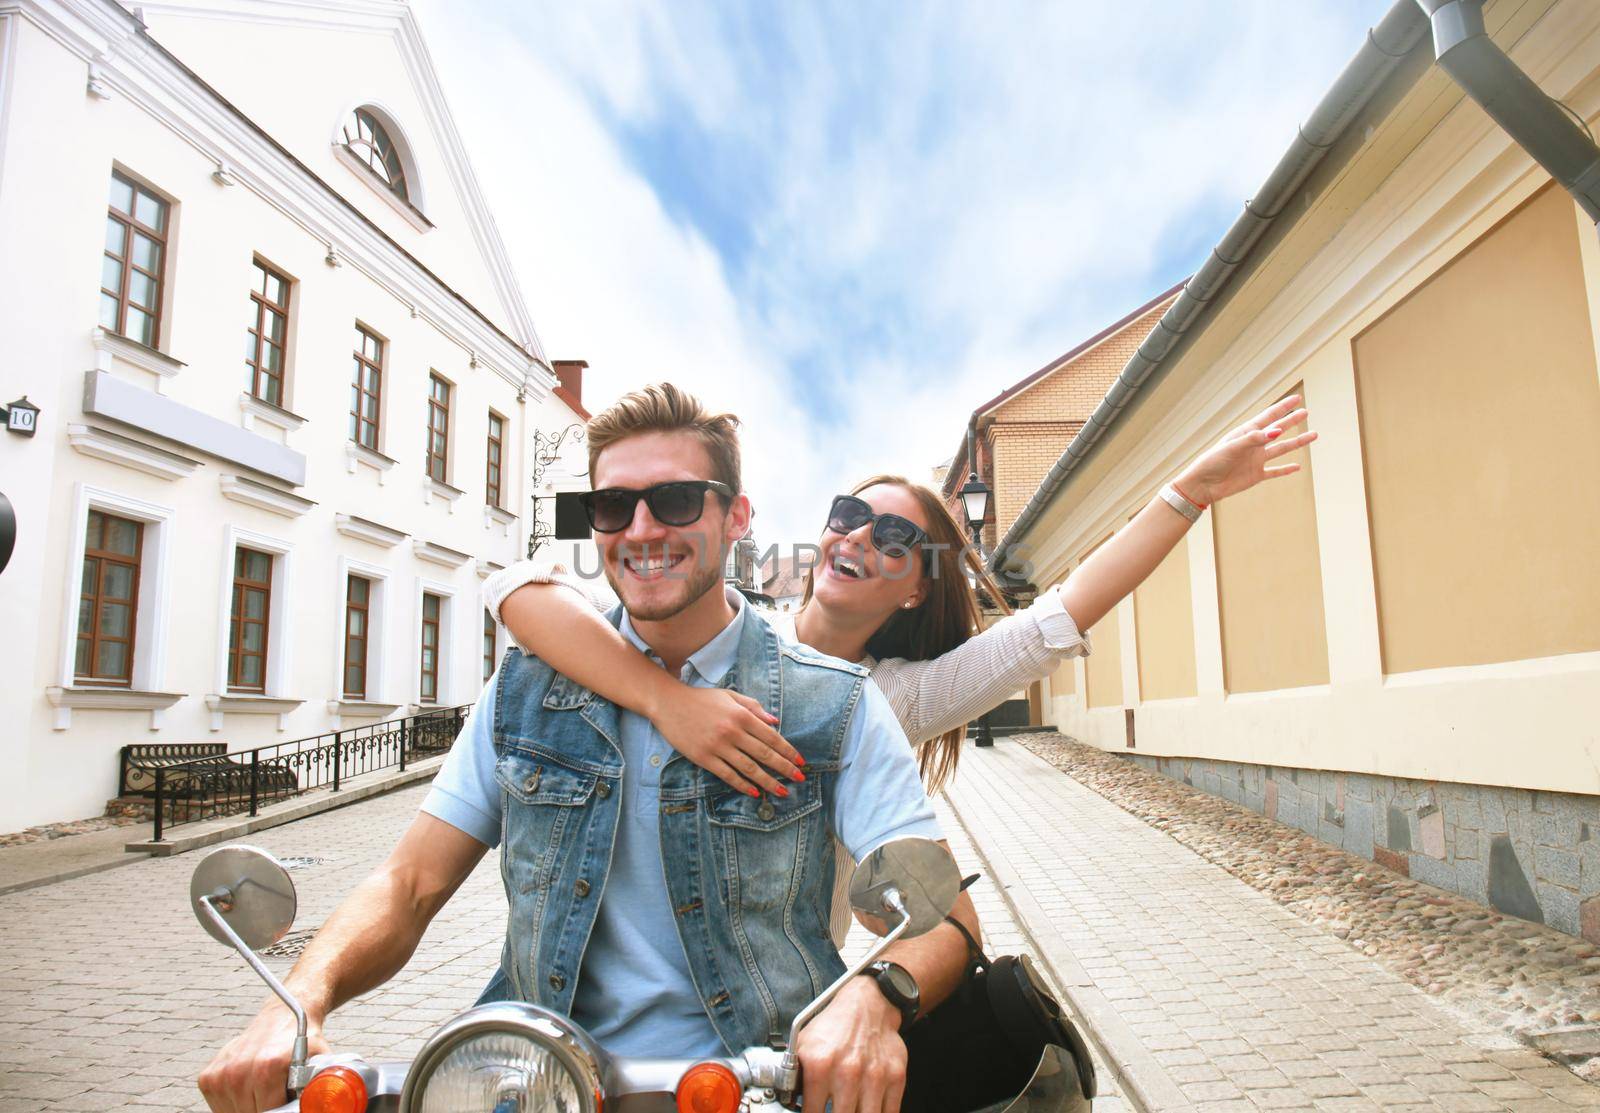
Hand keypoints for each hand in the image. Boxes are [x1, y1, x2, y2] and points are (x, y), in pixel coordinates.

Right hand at [198, 1001, 329, 1112]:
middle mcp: (239, 1071)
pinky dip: (235, 1103)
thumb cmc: (303, 1041)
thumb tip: (323, 1107)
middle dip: (267, 1110)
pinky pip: (220, 1106)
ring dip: (251, 1107)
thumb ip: (320, 1090)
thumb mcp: (321, 1064)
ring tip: (265, 1091)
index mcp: (267, 1069)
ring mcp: (221, 1075)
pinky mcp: (208, 1077)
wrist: (283, 1014)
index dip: (281, 1112)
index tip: (285, 1106)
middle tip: (278, 1096)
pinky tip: (250, 1088)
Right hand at [650, 685, 804, 796]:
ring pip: (749, 768)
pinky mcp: (704, 758)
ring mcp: (718, 746)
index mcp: (741, 715)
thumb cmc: (701, 699)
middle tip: (799, 778)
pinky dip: (742, 785)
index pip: (771, 737)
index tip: (800, 761)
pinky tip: (754, 792)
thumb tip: (775, 722)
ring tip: (782, 791)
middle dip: (784, 768)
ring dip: (768, 781)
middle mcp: (732, 732)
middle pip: (764, 754)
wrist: (669, 704)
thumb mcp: (730, 696)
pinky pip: (727, 775)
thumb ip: (754, 707)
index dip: (788, 750)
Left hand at [794, 976, 906, 1112]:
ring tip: (850, 1107)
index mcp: (819, 1065)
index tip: (814, 1112)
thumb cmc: (835, 1026)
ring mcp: (874, 1077)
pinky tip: (868, 1107)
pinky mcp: (896, 1077)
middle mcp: (847, 1072)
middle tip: (833, 1109)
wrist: (868, 1005)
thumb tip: (790, 1101)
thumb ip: (794, 1075)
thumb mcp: (803, 1045)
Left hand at [1176, 393, 1317, 506]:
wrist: (1203, 485)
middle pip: (1278, 430)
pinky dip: (1286, 470)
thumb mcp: (1233, 447)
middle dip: (1292, 421)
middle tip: (1306, 412)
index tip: (1297, 398)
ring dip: (1297, 442)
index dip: (1283, 407)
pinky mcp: (1256, 475)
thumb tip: (1276, 431)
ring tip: (1313, 435)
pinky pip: (1275, 471)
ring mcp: (1256, 460)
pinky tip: (1297, 467)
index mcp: (1246, 433)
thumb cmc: (1213, 462)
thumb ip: (1254, 439)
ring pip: (1281, 449)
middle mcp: (1254, 444)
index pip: (1269, 416)